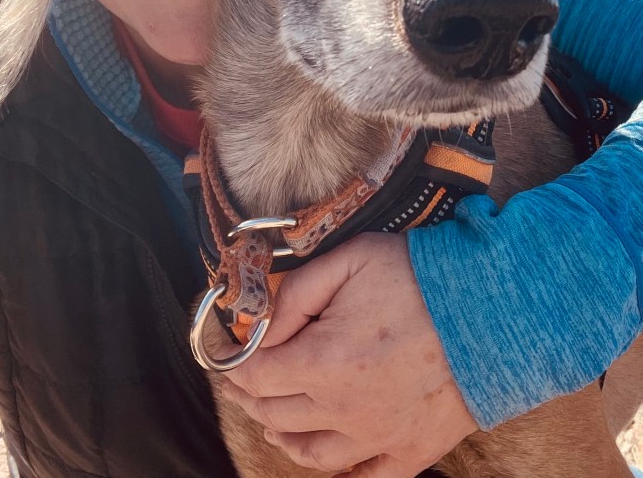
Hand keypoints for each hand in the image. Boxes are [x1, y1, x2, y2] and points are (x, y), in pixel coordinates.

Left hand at [221, 233, 477, 476]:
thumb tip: (259, 326)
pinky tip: (327, 453)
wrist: (493, 307)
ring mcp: (381, 436)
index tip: (226, 354)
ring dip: (282, 436)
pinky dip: (338, 471)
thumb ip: (295, 294)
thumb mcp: (348, 262)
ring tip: (273, 419)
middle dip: (250, 396)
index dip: (231, 365)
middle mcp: (347, 409)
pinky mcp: (413, 450)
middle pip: (275, 415)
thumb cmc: (419, 278)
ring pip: (310, 454)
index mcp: (326, 362)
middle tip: (243, 380)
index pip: (255, 377)